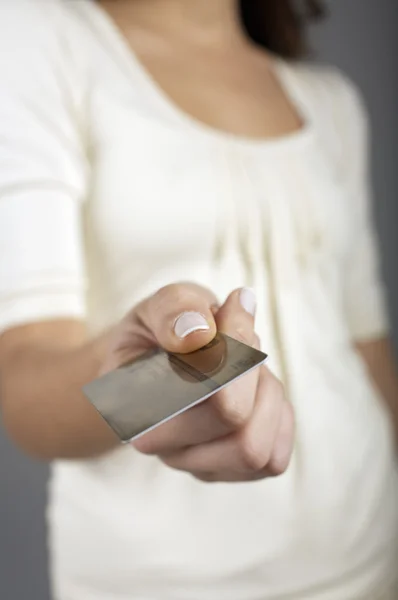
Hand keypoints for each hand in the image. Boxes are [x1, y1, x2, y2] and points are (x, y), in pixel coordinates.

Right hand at [101, 283, 293, 481]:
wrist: (163, 355)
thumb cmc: (163, 330)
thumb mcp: (161, 304)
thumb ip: (174, 309)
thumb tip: (198, 334)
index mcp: (132, 402)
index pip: (201, 392)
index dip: (233, 345)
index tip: (232, 306)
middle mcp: (157, 444)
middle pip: (234, 420)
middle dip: (250, 366)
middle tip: (242, 332)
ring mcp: (192, 463)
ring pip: (257, 448)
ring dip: (265, 392)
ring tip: (246, 363)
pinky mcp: (227, 471)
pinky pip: (274, 459)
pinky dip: (276, 416)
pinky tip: (254, 389)